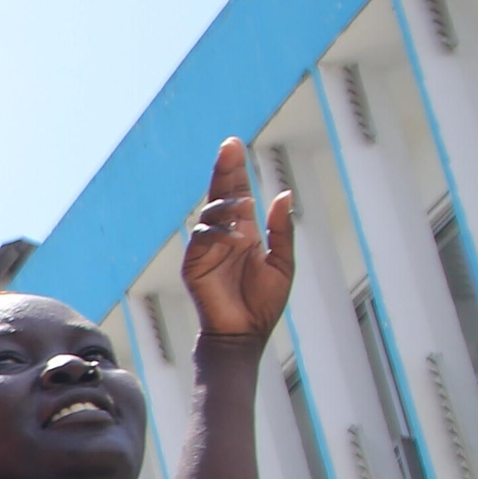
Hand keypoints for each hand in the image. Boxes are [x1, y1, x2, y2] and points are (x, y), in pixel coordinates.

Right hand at [180, 136, 296, 340]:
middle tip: (228, 146)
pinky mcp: (194, 265)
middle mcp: (224, 236)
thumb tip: (282, 195)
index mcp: (245, 232)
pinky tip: (237, 237)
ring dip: (227, 204)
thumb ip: (281, 229)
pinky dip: (219, 233)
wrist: (244, 333)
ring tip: (245, 206)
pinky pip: (201, 239)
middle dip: (224, 170)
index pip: (237, 194)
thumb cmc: (264, 303)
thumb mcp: (283, 262)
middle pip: (220, 195)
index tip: (233, 144)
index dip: (235, 170)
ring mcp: (206, 250)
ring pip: (210, 214)